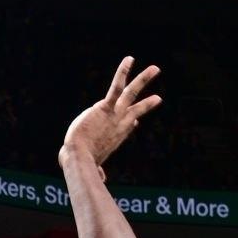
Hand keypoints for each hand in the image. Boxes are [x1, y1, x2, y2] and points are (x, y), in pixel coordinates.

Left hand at [60, 56, 162, 170]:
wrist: (79, 156)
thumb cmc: (80, 163)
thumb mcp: (91, 166)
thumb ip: (97, 171)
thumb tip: (101, 178)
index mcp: (115, 138)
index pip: (127, 127)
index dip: (131, 122)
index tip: (136, 121)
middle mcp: (119, 125)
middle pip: (137, 110)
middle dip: (148, 103)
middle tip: (158, 98)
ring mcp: (115, 114)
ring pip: (132, 94)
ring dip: (144, 80)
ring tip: (156, 68)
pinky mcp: (106, 107)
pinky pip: (117, 87)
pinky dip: (123, 72)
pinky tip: (130, 59)